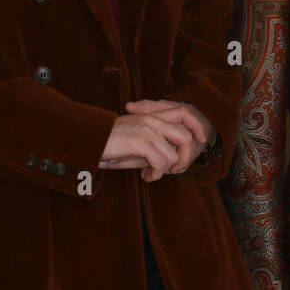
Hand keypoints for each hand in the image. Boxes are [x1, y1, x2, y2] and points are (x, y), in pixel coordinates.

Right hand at [99, 100, 214, 178]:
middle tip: (173, 171)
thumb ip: (153, 145)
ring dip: (164, 171)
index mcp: (152, 115)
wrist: (87, 138)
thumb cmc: (109, 142)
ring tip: (151, 174)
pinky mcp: (140, 142)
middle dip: (184, 159)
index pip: (184, 113)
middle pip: (185, 138)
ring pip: (172, 156)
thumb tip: (170, 161)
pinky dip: (155, 174)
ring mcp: (147, 130)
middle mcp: (153, 120)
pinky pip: (160, 164)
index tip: (201, 140)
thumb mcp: (135, 140)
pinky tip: (145, 176)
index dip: (196, 126)